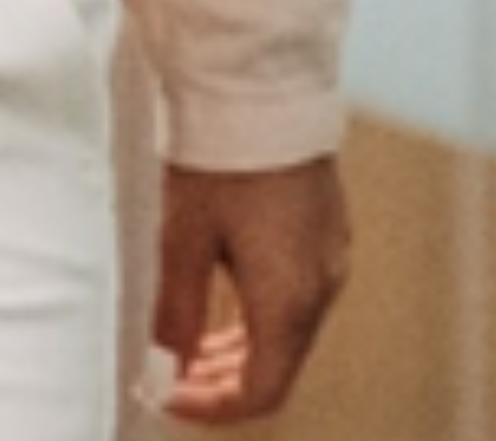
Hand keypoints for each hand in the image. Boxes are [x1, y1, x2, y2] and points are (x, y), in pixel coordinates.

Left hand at [151, 154, 348, 420]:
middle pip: (279, 365)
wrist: (262, 87)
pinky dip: (259, 316)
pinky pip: (297, 296)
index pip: (262, 391)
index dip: (212, 407)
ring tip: (187, 344)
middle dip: (222, 380)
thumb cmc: (222, 156)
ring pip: (288, 331)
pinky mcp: (325, 233)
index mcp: (290, 300)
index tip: (167, 395)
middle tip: (169, 376)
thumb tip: (166, 365)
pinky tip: (220, 301)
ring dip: (240, 349)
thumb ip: (176, 310)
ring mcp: (330, 258)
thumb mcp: (183, 237)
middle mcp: (322, 286)